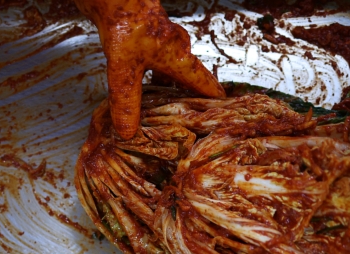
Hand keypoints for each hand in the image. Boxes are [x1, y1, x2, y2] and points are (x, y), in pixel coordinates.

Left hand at [75, 0, 224, 138]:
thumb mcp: (125, 71)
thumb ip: (127, 101)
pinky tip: (140, 78)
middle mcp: (175, 45)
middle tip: (189, 114)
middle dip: (187, 95)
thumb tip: (128, 132)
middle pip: (188, 74)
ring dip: (167, 83)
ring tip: (162, 103)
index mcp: (178, 57)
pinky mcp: (146, 29)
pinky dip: (151, 71)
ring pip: (170, 65)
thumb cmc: (126, 24)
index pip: (204, 82)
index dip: (213, 99)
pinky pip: (154, 56)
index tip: (224, 111)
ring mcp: (162, 36)